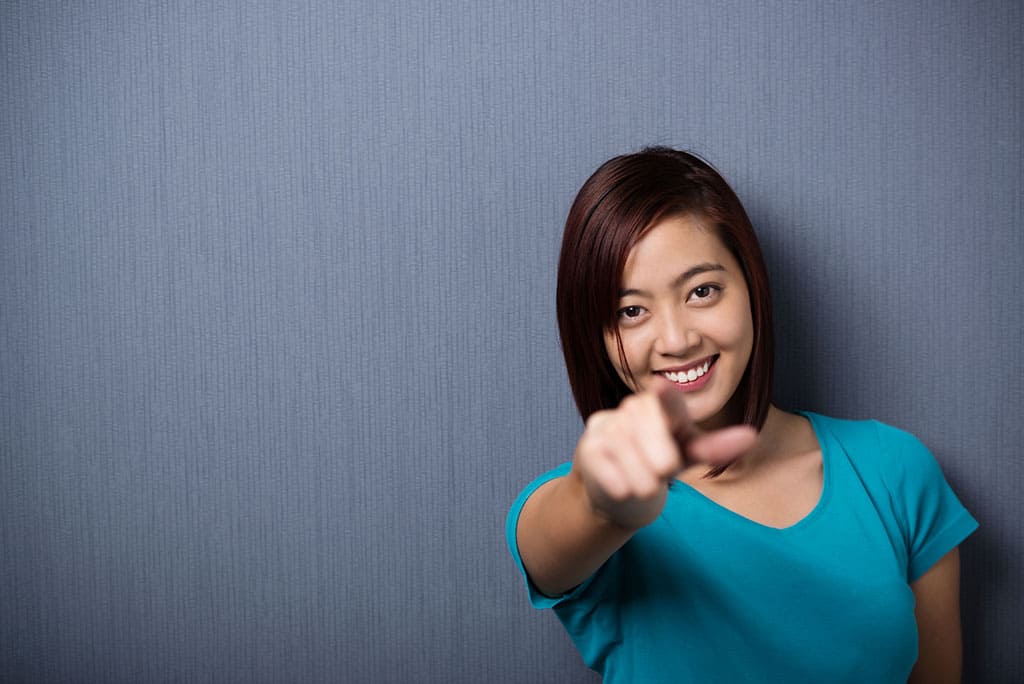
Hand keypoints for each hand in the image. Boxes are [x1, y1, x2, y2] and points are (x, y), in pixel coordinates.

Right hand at [570, 378, 756, 529]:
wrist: (620, 492)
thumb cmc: (658, 465)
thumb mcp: (688, 456)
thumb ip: (714, 447)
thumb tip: (751, 436)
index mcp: (660, 406)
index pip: (665, 401)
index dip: (664, 397)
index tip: (662, 387)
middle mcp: (630, 409)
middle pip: (650, 433)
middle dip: (660, 458)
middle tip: (664, 472)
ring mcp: (606, 425)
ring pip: (628, 453)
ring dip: (642, 477)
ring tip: (645, 485)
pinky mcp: (589, 447)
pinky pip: (606, 466)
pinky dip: (619, 483)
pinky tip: (623, 487)